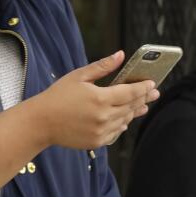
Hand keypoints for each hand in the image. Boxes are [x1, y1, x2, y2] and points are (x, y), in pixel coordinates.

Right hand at [30, 52, 158, 149]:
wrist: (41, 122)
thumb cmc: (57, 96)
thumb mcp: (78, 76)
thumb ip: (102, 66)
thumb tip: (121, 55)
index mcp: (100, 98)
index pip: (131, 92)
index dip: (144, 87)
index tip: (152, 83)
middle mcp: (104, 117)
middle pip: (131, 106)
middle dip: (144, 98)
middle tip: (154, 93)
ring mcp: (101, 131)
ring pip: (125, 120)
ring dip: (134, 112)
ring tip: (142, 105)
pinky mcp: (96, 142)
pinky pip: (116, 133)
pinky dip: (121, 125)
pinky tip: (124, 120)